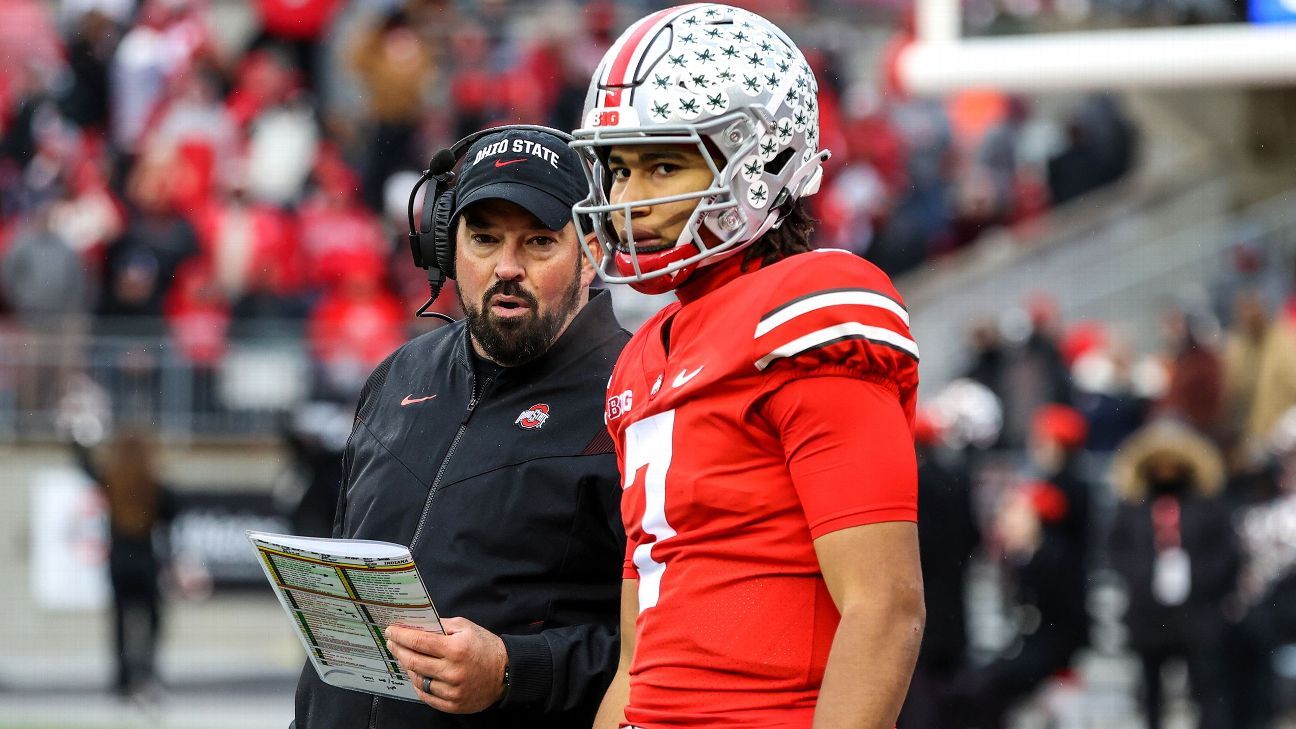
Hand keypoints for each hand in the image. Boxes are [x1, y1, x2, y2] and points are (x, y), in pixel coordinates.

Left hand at [386, 617, 507, 713]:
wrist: (507, 672)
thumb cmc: (486, 647)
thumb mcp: (466, 627)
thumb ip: (441, 626)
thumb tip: (417, 625)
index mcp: (455, 649)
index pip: (419, 641)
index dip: (401, 635)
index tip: (391, 631)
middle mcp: (452, 671)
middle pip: (414, 661)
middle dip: (399, 650)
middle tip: (392, 643)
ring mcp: (452, 690)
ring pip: (418, 680)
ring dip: (408, 667)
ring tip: (405, 658)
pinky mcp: (453, 704)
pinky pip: (426, 696)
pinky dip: (418, 685)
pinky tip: (416, 675)